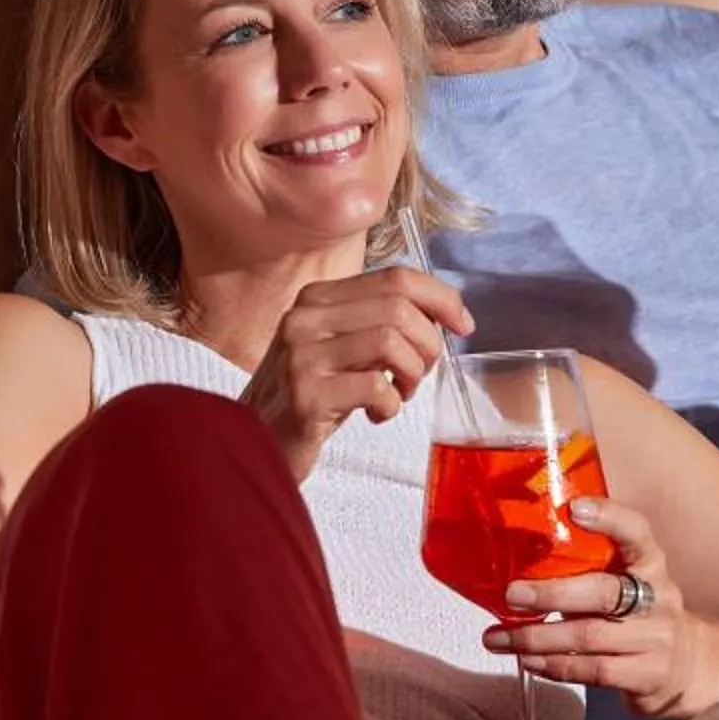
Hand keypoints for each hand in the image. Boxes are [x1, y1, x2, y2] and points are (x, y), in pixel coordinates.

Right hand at [241, 268, 470, 479]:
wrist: (255, 442)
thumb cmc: (311, 396)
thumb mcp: (340, 347)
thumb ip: (378, 322)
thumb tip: (443, 313)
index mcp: (316, 298)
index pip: (395, 277)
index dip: (441, 298)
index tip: (463, 324)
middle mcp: (304, 318)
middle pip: (398, 307)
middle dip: (428, 344)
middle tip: (419, 374)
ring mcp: (301, 356)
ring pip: (391, 341)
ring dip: (411, 374)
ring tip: (398, 394)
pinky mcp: (305, 396)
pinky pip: (375, 387)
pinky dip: (390, 405)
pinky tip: (375, 414)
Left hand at [484, 495, 717, 719]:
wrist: (689, 664)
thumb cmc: (638, 614)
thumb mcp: (626, 580)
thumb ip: (588, 567)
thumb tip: (515, 560)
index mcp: (650, 562)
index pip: (636, 532)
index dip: (609, 518)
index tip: (575, 508)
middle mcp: (658, 596)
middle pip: (603, 592)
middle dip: (551, 593)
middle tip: (511, 595)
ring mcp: (656, 638)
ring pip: (589, 636)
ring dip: (537, 638)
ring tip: (499, 638)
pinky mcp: (649, 674)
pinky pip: (594, 670)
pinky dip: (555, 666)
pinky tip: (529, 661)